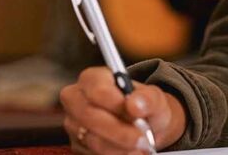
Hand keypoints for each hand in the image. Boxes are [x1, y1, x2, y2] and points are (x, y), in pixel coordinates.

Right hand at [59, 66, 187, 153]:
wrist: (144, 126)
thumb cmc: (145, 106)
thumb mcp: (154, 98)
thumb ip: (148, 98)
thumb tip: (134, 104)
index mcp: (93, 79)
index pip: (97, 90)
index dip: (116, 105)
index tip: (136, 116)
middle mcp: (76, 100)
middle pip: (90, 116)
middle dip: (119, 131)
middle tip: (142, 140)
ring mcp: (73, 124)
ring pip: (92, 139)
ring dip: (119, 147)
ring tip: (141, 147)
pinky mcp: (77, 145)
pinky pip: (92, 153)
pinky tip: (131, 152)